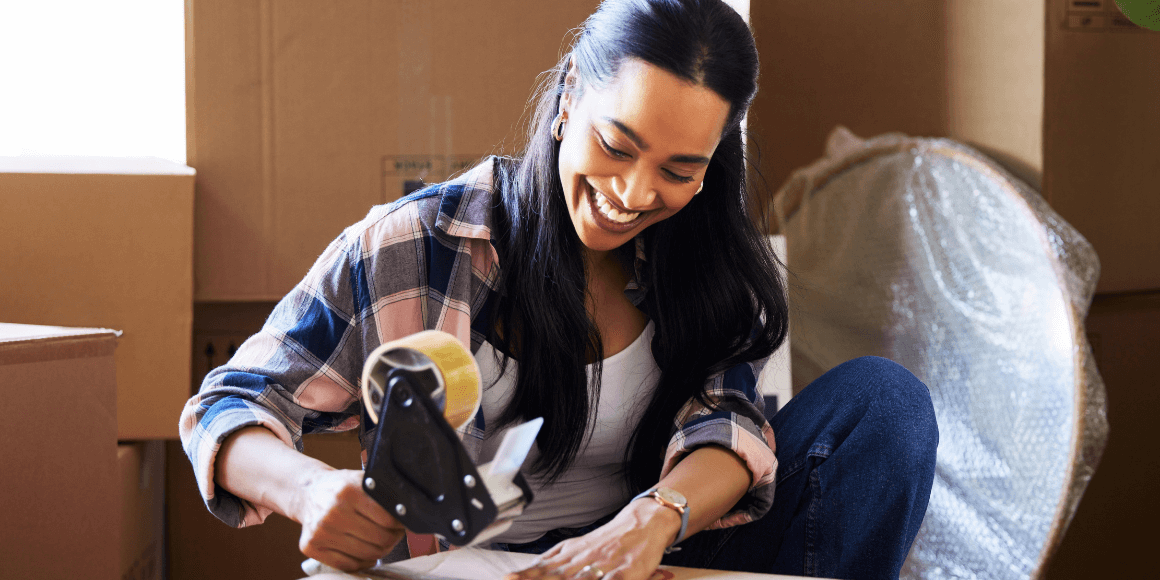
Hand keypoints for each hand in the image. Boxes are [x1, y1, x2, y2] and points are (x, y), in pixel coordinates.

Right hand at [292, 468, 404, 570]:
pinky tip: (365, 551)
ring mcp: (320, 532)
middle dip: (393, 538)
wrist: (308, 493)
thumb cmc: (341, 487)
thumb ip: (383, 493)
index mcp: (348, 491)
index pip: (387, 519)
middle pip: (380, 539)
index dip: (400, 524)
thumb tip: (407, 511)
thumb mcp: (362, 480)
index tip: (401, 523)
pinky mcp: (311, 547)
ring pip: (367, 555)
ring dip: (380, 551)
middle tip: (394, 534)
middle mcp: (333, 512)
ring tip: (381, 542)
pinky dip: (362, 562)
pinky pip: (348, 565)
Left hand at [504, 499, 680, 579]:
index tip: (508, 578)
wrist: (644, 522)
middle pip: (557, 575)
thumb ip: (555, 559)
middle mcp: (585, 559)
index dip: (526, 574)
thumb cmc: (609, 540)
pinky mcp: (626, 572)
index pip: (544, 567)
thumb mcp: (578, 545)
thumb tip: (528, 569)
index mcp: (572, 552)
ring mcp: (605, 566)